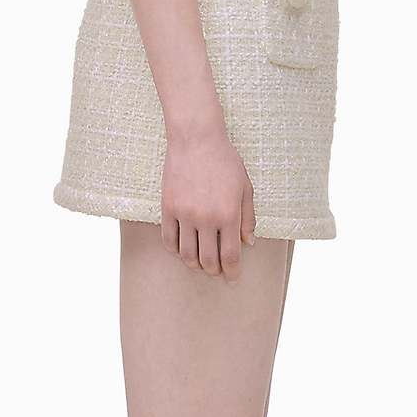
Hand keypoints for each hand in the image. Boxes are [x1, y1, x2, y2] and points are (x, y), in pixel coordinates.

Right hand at [160, 130, 255, 277]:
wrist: (196, 139)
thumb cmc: (225, 161)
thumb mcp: (245, 187)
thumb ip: (247, 218)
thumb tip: (248, 243)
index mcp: (228, 214)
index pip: (230, 255)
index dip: (232, 271)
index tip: (232, 277)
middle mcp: (206, 218)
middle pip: (208, 260)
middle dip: (214, 271)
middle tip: (217, 272)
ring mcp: (184, 214)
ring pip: (186, 254)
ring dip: (194, 265)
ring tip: (200, 264)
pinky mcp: (168, 207)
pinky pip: (169, 239)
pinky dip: (175, 250)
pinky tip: (182, 250)